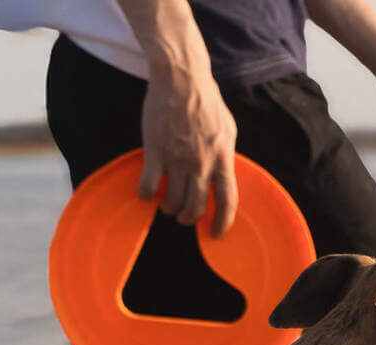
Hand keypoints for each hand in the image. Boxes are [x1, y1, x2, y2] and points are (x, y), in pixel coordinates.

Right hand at [137, 64, 238, 235]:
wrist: (181, 79)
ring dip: (169, 209)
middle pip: (196, 207)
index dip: (223, 223)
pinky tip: (147, 195)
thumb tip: (223, 175)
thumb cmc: (206, 101)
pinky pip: (149, 186)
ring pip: (173, 201)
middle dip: (189, 219)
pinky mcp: (155, 151)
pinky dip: (147, 196)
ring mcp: (177, 158)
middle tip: (183, 218)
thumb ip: (225, 155)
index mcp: (223, 158)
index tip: (216, 233)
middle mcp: (201, 163)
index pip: (227, 201)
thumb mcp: (228, 130)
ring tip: (167, 206)